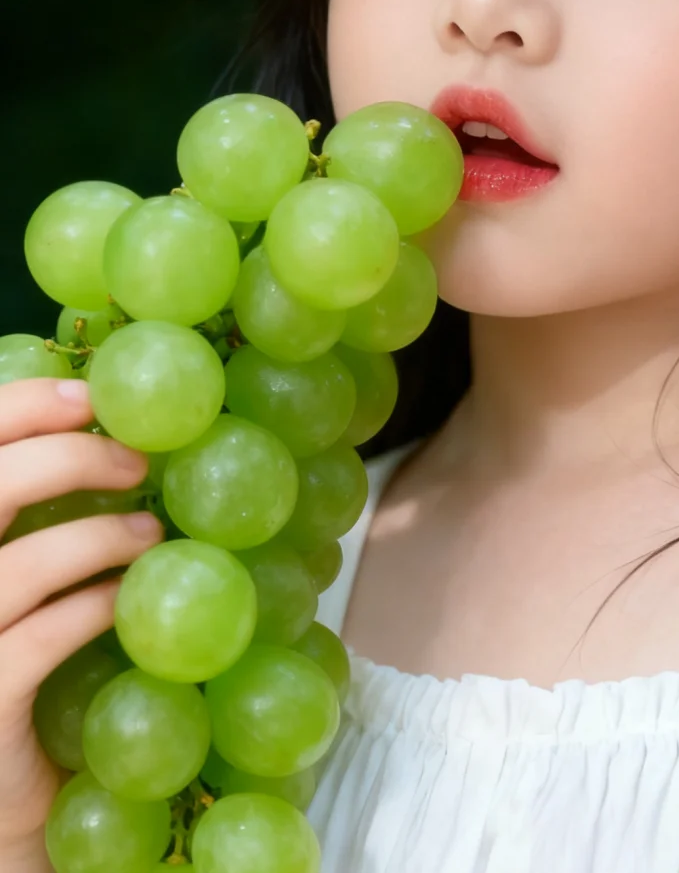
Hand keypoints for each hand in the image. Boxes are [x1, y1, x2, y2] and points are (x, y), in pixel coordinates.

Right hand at [0, 376, 162, 859]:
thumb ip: (32, 516)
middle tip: (133, 460)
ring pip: (16, 568)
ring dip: (96, 537)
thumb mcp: (16, 577)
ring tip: (149, 531)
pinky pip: (39, 639)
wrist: (13, 796)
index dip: (19, 407)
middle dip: (64, 456)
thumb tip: (108, 430)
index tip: (89, 397)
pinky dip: (94, 606)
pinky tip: (130, 597)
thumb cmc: (14, 667)